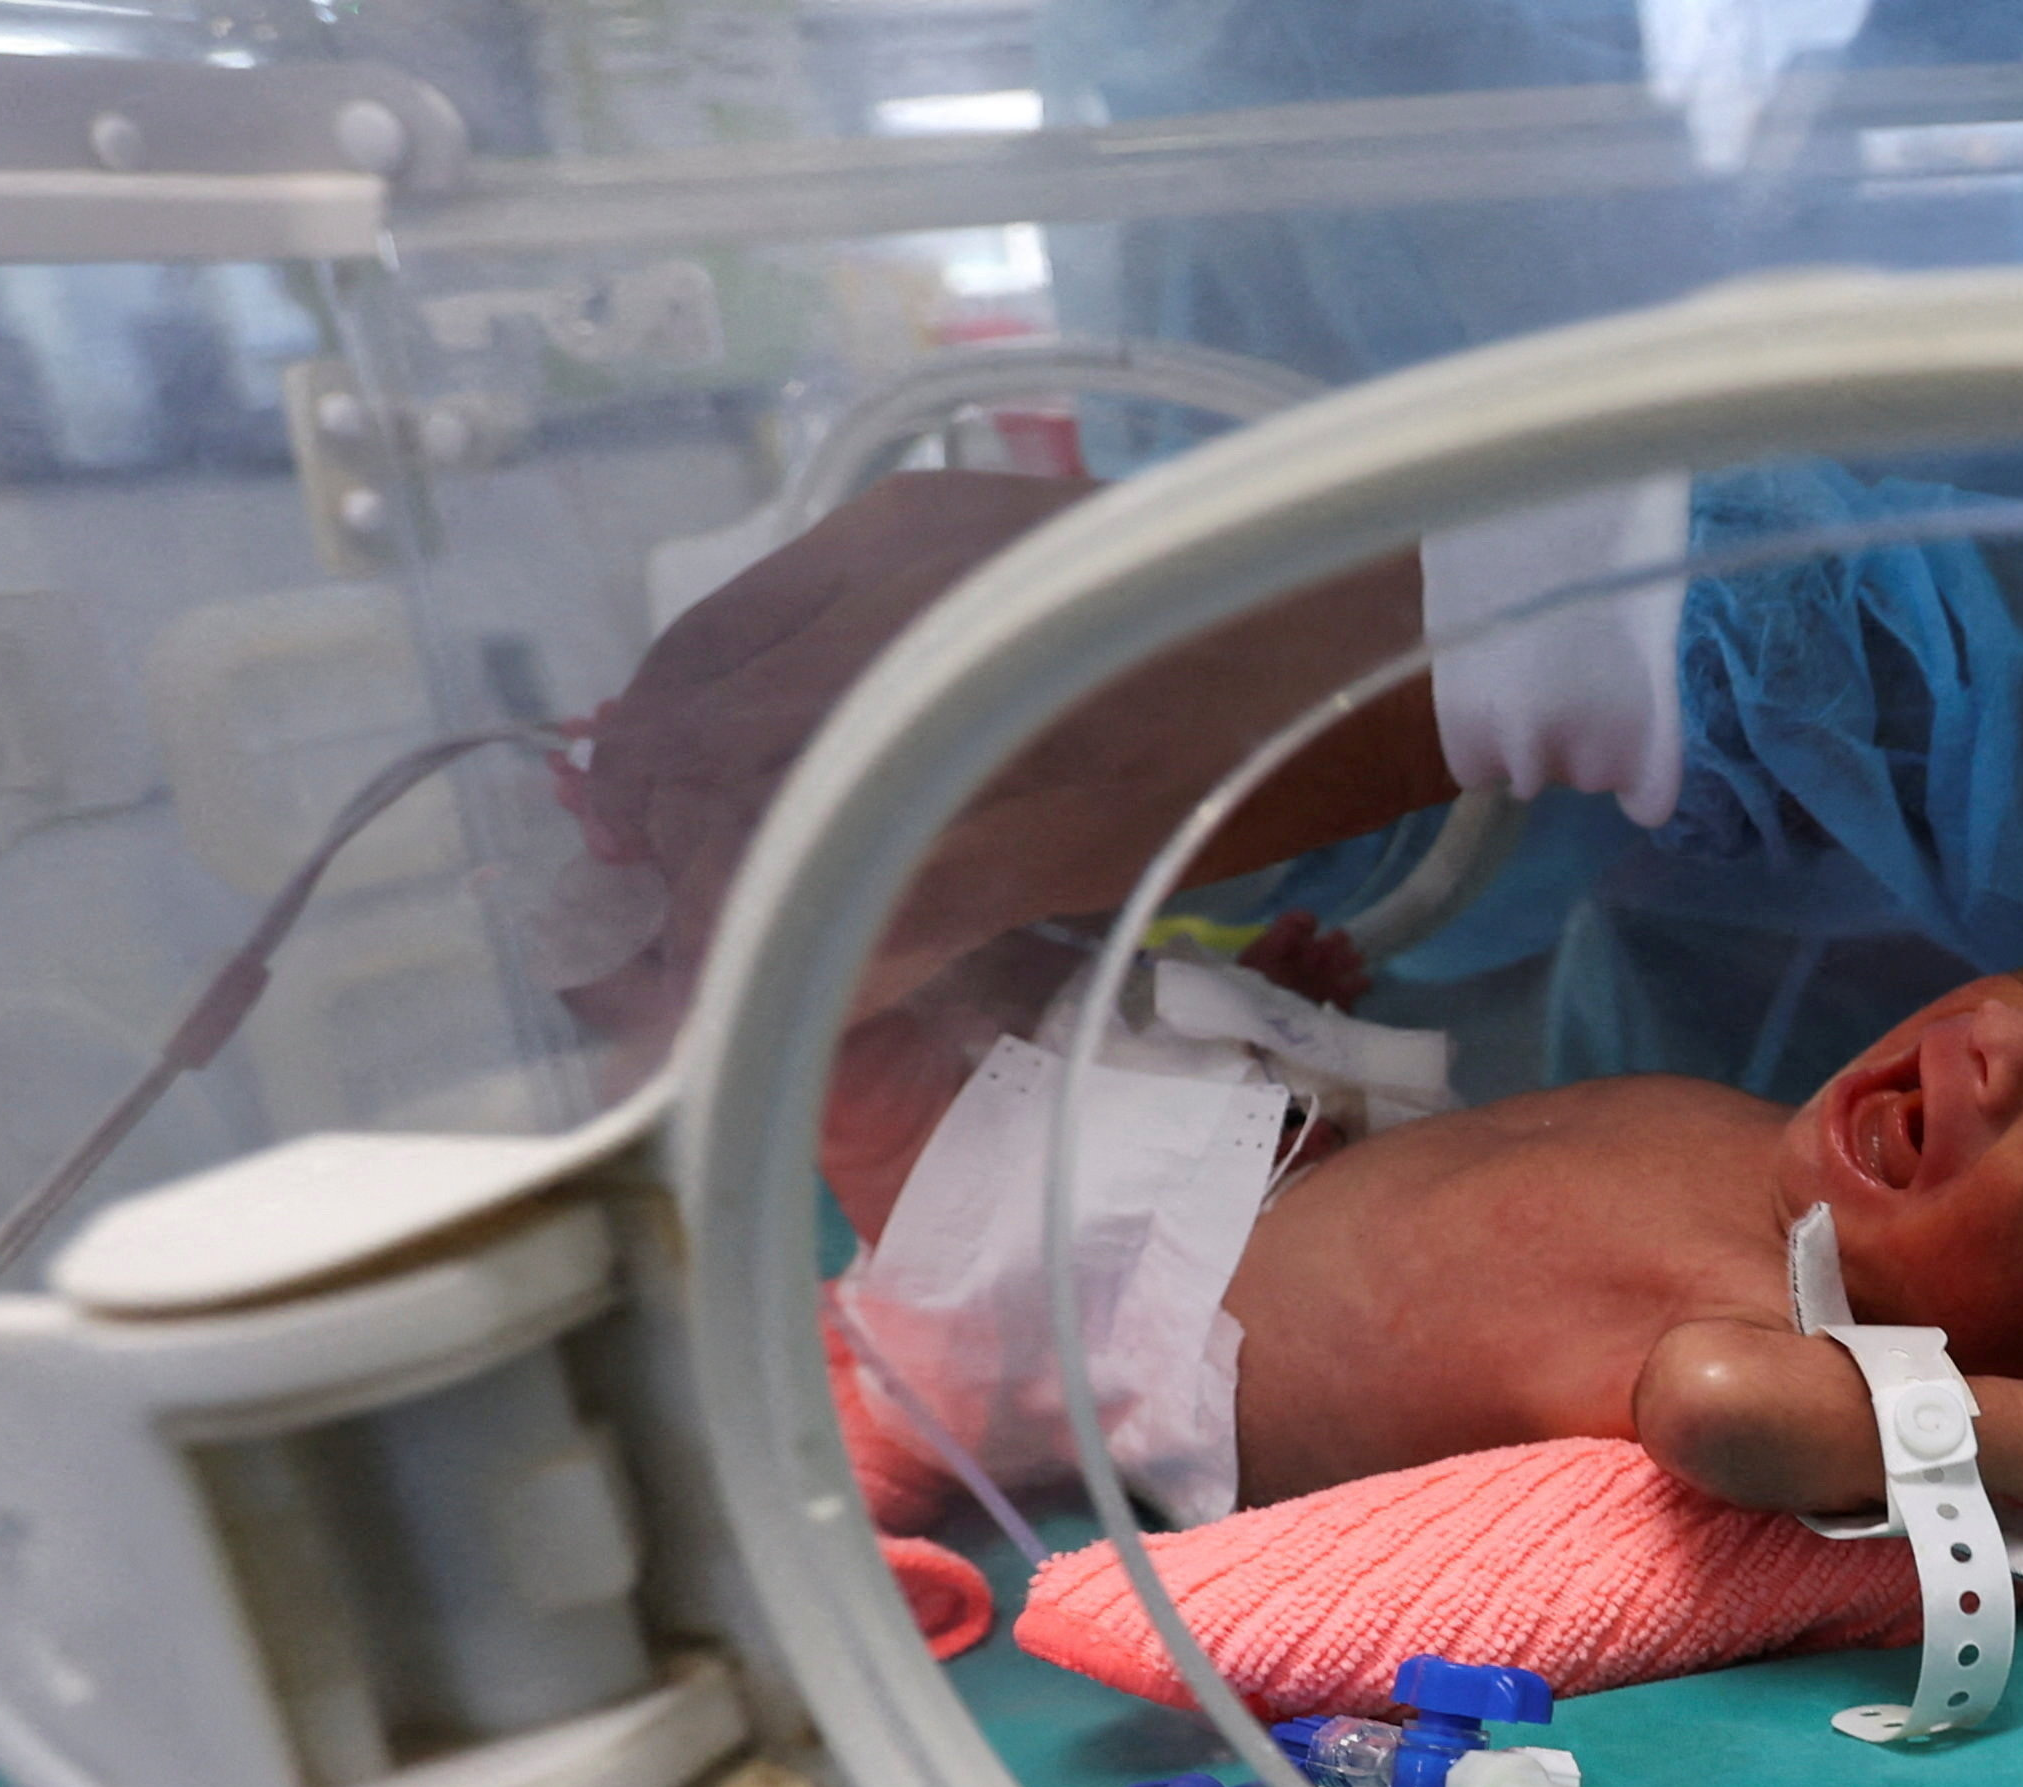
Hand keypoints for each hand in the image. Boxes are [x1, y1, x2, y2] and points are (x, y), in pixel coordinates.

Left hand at [568, 471, 1454, 1036]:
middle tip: (672, 933)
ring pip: (760, 843)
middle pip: (701, 752)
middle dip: (665, 855)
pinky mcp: (1016, 835)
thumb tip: (799, 738)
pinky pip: (861, 924)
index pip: (697, 645)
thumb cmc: (1227, 610)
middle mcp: (893, 608)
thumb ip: (907, 627)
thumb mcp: (1030, 562)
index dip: (645, 749)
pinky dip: (816, 982)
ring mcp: (951, 719)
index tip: (644, 821)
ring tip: (734, 983)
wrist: (1378, 637)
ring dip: (728, 929)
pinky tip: (812, 1016)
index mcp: (892, 534)